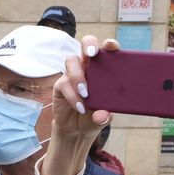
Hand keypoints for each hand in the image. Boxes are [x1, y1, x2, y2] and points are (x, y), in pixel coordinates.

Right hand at [43, 35, 117, 174]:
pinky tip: (80, 107)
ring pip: (71, 61)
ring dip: (78, 75)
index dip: (109, 45)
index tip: (112, 46)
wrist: (76, 130)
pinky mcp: (61, 85)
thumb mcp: (104, 118)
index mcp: (104, 68)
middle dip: (89, 45)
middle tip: (92, 55)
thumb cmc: (95, 116)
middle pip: (86, 44)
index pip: (107, 51)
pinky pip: (64, 83)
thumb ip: (105, 116)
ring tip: (85, 93)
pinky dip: (72, 95)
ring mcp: (73, 74)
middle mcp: (88, 66)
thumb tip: (102, 115)